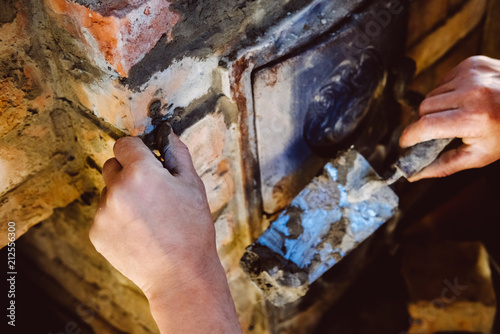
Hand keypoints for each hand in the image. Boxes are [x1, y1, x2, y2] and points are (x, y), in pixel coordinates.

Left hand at [89, 128, 240, 332]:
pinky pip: (104, 215)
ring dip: (123, 197)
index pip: (125, 144)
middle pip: (112, 165)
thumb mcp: (193, 185)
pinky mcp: (97, 233)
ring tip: (148, 218)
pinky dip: (117, 219)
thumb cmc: (192, 230)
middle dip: (128, 172)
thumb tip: (168, 134)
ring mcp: (103, 213)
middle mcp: (116, 189)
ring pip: (108, 192)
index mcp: (141, 172)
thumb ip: (178, 154)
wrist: (180, 275)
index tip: (146, 160)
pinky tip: (139, 233)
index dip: (138, 150)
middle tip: (151, 192)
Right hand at [400, 56, 499, 180]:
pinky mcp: (472, 63)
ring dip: (437, 106)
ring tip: (457, 114)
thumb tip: (414, 174)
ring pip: (432, 94)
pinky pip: (443, 81)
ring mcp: (471, 74)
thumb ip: (443, 166)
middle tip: (440, 132)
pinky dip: (448, 92)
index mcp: (474, 118)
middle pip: (424, 108)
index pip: (425, 126)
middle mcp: (471, 92)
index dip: (409, 136)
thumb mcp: (480, 156)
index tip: (405, 143)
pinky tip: (464, 99)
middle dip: (426, 122)